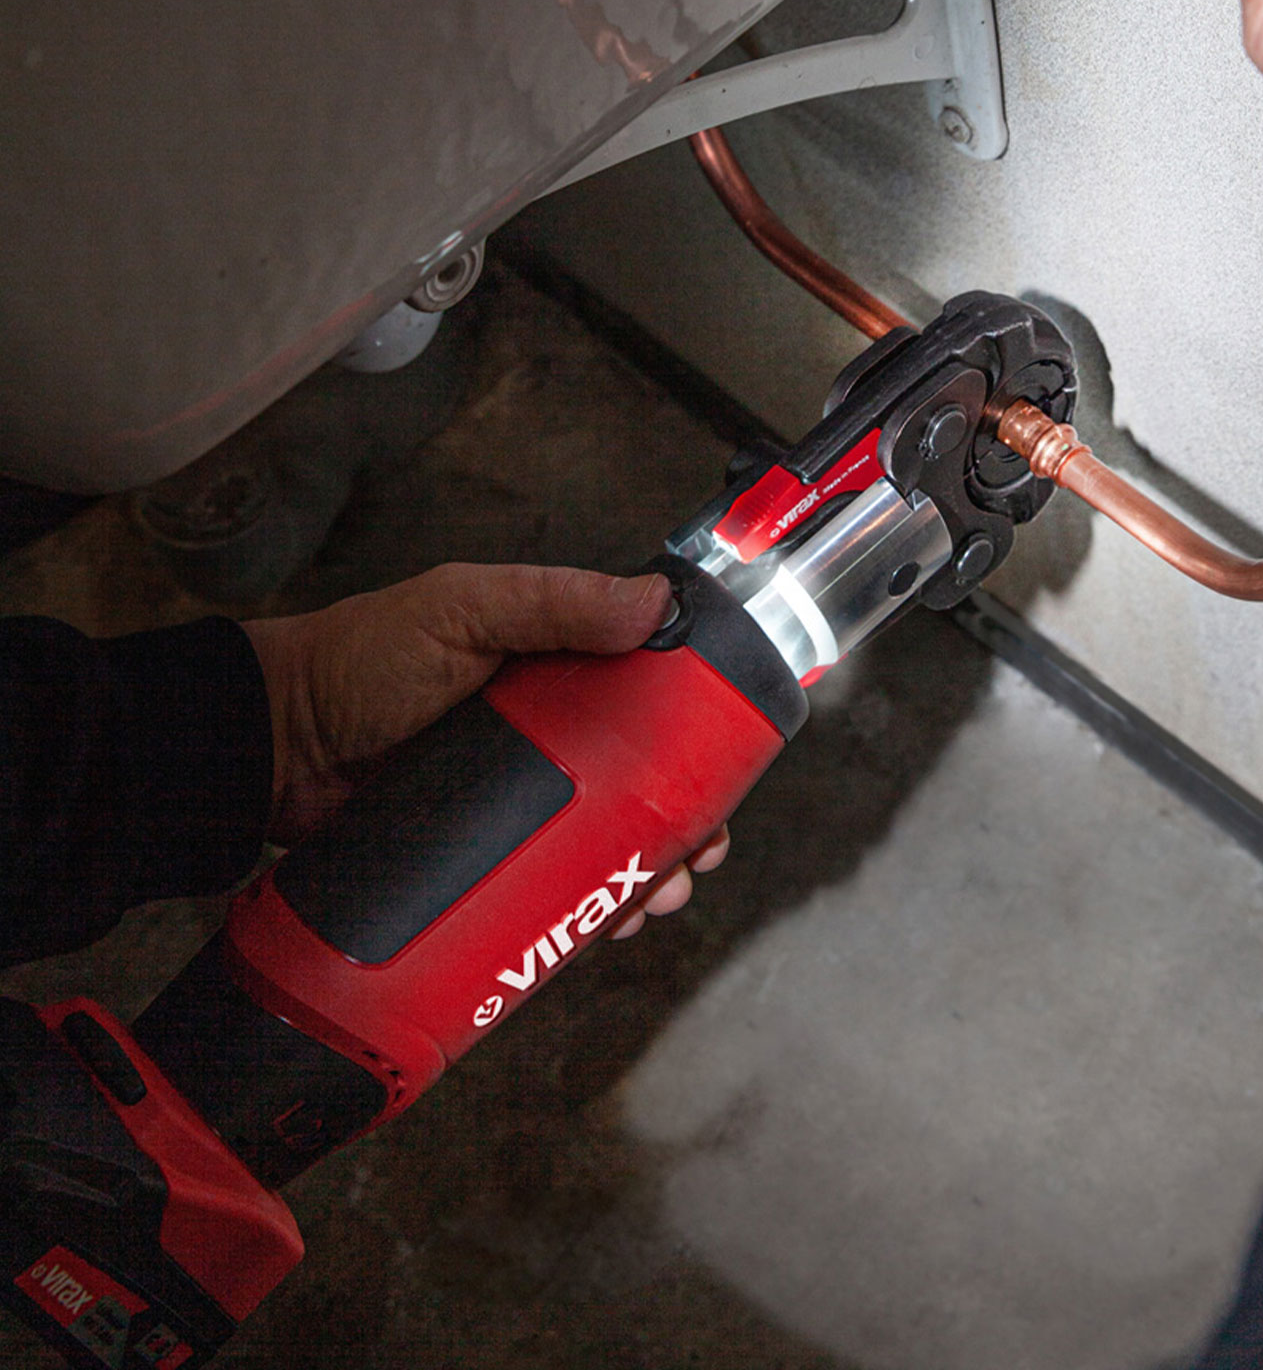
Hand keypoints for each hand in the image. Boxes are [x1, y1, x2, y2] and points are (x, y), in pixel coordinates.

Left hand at [242, 563, 729, 929]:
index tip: (726, 770)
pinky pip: (553, 884)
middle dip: (682, 824)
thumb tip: (655, 603)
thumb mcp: (463, 609)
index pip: (651, 699)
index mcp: (557, 667)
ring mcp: (520, 798)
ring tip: (652, 898)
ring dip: (645, 874)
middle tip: (697, 854)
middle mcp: (549, 734)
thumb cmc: (360, 660)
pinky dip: (588, 907)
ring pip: (606, 843)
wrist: (270, 747)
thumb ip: (555, 602)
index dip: (698, 737)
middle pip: (643, 783)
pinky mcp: (489, 853)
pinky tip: (605, 925)